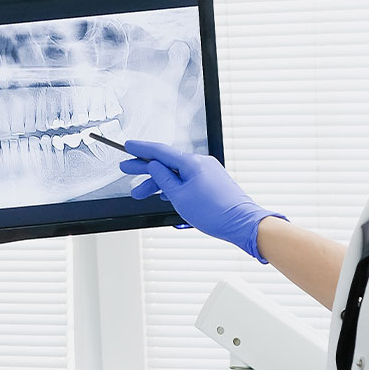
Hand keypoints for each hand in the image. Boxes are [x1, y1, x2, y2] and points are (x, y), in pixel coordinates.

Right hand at [119, 141, 284, 262]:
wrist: (242, 223)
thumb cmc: (215, 212)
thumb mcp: (179, 196)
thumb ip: (163, 179)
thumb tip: (153, 167)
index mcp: (192, 163)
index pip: (160, 151)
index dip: (141, 149)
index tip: (127, 146)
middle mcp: (201, 163)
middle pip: (166, 162)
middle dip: (144, 167)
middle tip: (126, 169)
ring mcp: (207, 172)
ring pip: (176, 173)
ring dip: (157, 182)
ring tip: (140, 193)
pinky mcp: (211, 182)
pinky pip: (186, 179)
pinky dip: (172, 186)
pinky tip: (163, 194)